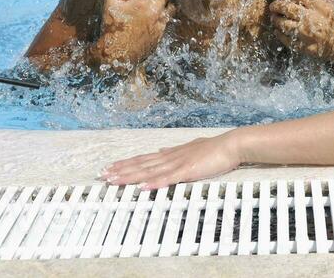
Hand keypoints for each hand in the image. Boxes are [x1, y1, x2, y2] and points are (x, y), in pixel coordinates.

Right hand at [86, 0, 172, 68]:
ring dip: (163, 3)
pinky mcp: (160, 34)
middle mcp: (153, 12)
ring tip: (153, 4)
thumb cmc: (111, 28)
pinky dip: (163, 15)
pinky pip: (168, 19)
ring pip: (170, 6)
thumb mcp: (110, 5)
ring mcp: (158, 24)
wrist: (116, 55)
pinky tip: (153, 17)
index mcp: (141, 3)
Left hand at [102, 133, 241, 189]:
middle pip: (140, 164)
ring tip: (114, 180)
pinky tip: (142, 187)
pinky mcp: (187, 171)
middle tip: (103, 175)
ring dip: (130, 176)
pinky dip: (153, 182)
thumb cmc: (213, 149)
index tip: (110, 167)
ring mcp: (177, 163)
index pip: (143, 159)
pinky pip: (167, 178)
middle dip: (121, 170)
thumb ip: (174, 152)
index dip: (126, 163)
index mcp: (170, 154)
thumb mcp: (190, 149)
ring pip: (148, 171)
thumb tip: (160, 151)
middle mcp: (170, 157)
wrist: (230, 145)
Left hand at [269, 0, 333, 59]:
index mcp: (320, 6)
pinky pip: (285, 38)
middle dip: (276, 5)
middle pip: (288, 8)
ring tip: (274, 17)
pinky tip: (278, 30)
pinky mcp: (303, 47)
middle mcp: (312, 19)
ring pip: (284, 24)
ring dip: (275, 19)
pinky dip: (279, 33)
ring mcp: (307, 34)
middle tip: (273, 5)